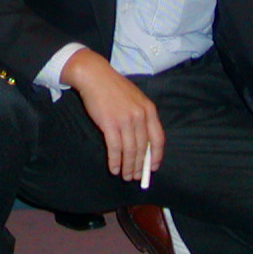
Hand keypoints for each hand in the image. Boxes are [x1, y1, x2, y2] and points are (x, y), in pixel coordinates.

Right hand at [60, 48, 164, 183]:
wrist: (95, 76)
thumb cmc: (114, 88)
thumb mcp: (135, 99)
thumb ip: (141, 117)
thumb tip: (143, 143)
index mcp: (149, 109)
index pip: (158, 138)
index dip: (156, 156)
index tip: (153, 167)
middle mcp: (140, 116)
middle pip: (143, 148)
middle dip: (140, 166)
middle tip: (137, 177)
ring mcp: (125, 120)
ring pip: (130, 151)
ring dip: (128, 167)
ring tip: (126, 176)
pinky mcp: (109, 124)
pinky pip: (115, 148)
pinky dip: (115, 161)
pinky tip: (114, 168)